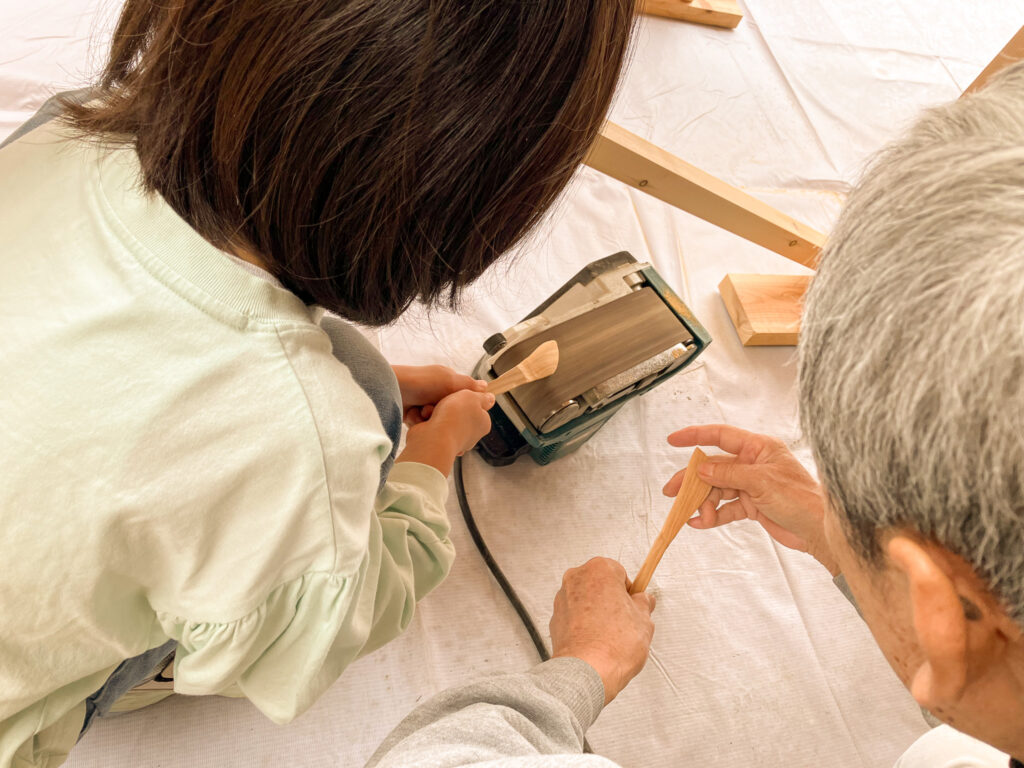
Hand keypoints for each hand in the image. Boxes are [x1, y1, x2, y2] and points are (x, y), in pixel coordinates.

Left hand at [392, 365, 486, 424]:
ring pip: (437, 421)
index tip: (463, 412)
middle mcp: (436, 394)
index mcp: (446, 383)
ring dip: (431, 418)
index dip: (462, 406)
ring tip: (423, 412)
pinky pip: (423, 425)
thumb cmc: (423, 382)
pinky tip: (413, 416)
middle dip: (445, 414)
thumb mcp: (450, 381)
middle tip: (439, 411)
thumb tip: (487, 388)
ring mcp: (423, 405)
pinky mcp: (413, 416)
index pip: (461, 398)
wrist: (392, 389)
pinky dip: (419, 422)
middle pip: (450, 412)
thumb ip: (468, 386)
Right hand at [396, 389, 493, 475]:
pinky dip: (427, 421)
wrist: (433, 437)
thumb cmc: (454, 416)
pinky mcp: (437, 442)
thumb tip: (491, 398)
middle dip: (449, 404)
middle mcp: (470, 435)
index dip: (467, 397)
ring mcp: (453, 440)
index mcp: (482, 424)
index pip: (477, 407)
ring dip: (435, 411)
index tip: (460, 394)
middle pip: (459, 412)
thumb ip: (482, 396)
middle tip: (444, 400)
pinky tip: (425, 419)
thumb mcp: (472, 397)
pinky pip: (431, 425)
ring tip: (432, 410)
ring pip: (443, 417)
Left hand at [550, 558, 654, 704]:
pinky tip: (596, 642)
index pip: (620, 573)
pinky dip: (584, 625)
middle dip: (612, 600)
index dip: (629, 592)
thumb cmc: (614, 644)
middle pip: (600, 584)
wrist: (587, 672)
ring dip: (597, 612)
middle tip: (625, 621)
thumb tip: (644, 600)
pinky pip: (575, 617)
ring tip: (611, 636)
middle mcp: (576, 578)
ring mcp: (562, 598)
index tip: (634, 605)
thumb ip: (644, 604)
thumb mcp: (644, 620)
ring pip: (586, 600)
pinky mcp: (554, 619)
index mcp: (599, 569)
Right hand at [665, 424, 837, 574]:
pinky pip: (725, 508)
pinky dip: (713, 516)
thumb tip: (701, 468)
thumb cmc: (801, 499)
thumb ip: (729, 474)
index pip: (721, 436)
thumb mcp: (761, 482)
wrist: (819, 531)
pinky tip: (700, 523)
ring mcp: (751, 485)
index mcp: (758, 448)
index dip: (695, 436)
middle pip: (713, 468)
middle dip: (692, 481)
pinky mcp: (752, 505)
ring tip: (699, 518)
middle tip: (671, 492)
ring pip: (717, 490)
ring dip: (705, 504)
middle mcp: (752, 464)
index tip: (673, 439)